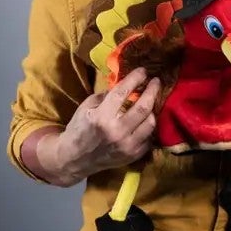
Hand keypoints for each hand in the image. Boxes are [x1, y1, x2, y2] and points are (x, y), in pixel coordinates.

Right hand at [40, 68, 160, 185]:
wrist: (75, 158)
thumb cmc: (79, 129)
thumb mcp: (85, 108)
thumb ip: (105, 96)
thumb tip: (123, 85)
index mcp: (101, 117)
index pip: (123, 93)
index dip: (135, 79)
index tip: (143, 71)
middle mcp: (116, 131)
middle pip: (143, 107)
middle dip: (152, 91)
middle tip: (156, 82)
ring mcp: (127, 145)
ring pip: (151, 123)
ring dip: (152, 109)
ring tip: (150, 102)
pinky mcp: (133, 155)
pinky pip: (149, 138)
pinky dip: (148, 127)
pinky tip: (145, 120)